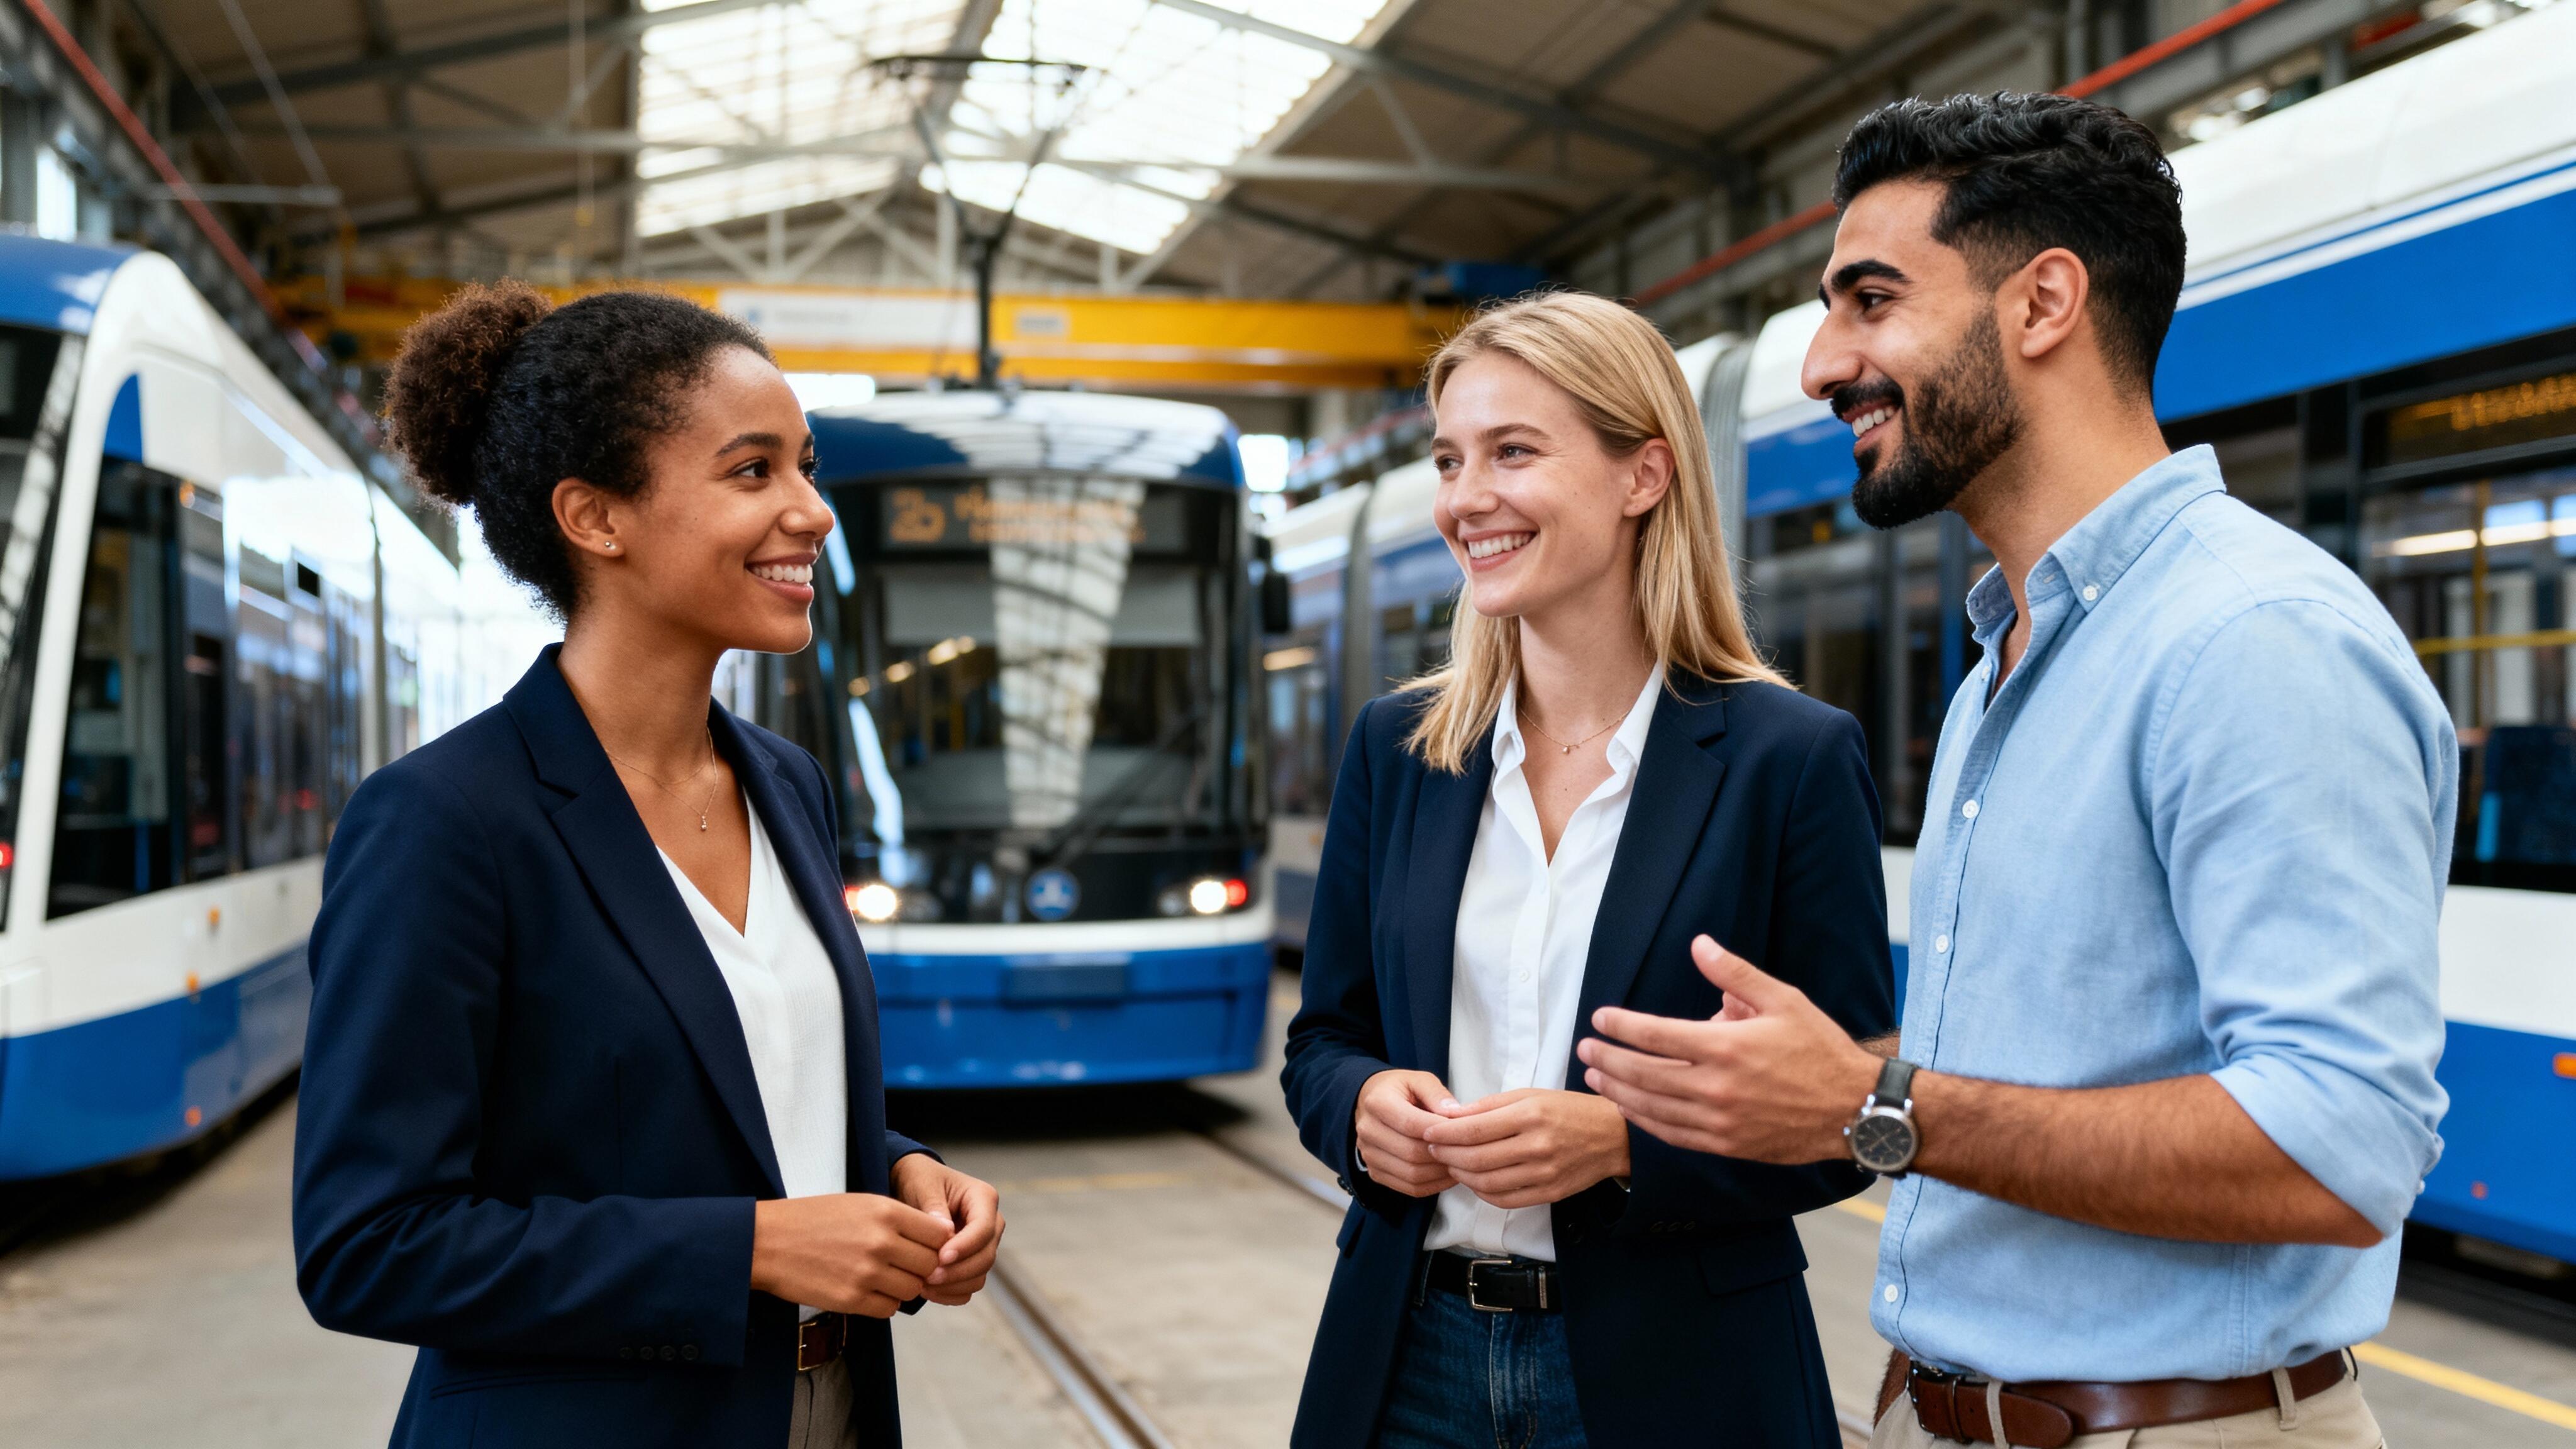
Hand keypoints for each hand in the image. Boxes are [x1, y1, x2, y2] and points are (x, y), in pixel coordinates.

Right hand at [749, 1193, 951, 1317]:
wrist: (768, 1242)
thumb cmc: (814, 1219)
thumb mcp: (860, 1203)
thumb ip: (900, 1219)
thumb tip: (938, 1237)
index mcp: (886, 1212)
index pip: (939, 1235)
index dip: (936, 1244)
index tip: (924, 1247)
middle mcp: (881, 1242)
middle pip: (930, 1265)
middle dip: (921, 1268)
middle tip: (904, 1266)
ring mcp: (867, 1273)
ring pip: (912, 1290)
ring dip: (902, 1287)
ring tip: (883, 1278)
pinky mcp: (851, 1299)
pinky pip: (888, 1309)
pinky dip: (883, 1303)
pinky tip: (867, 1291)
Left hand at [891, 1154, 1003, 1305]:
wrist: (914, 1186)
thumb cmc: (920, 1179)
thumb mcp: (923, 1184)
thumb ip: (934, 1206)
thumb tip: (945, 1231)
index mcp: (984, 1198)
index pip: (983, 1229)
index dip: (965, 1247)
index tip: (940, 1257)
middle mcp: (990, 1223)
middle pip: (986, 1256)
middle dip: (958, 1271)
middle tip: (927, 1277)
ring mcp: (983, 1245)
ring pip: (980, 1275)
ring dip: (954, 1285)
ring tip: (923, 1285)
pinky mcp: (972, 1262)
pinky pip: (970, 1286)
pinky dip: (952, 1294)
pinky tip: (928, 1292)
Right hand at [1352, 1069, 1457, 1196]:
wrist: (1372, 1102)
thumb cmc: (1399, 1091)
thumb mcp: (1419, 1080)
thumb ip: (1437, 1094)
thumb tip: (1455, 1114)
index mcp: (1378, 1103)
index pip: (1411, 1124)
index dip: (1441, 1131)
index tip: (1464, 1131)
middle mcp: (1368, 1131)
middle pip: (1411, 1152)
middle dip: (1444, 1153)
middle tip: (1468, 1150)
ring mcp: (1369, 1155)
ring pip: (1412, 1174)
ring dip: (1441, 1173)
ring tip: (1461, 1162)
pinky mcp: (1376, 1173)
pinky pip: (1409, 1188)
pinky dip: (1434, 1185)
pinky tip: (1448, 1175)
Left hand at [1420, 1088, 1629, 1208]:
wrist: (1612, 1136)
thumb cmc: (1568, 1109)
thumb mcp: (1531, 1094)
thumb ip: (1490, 1105)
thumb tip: (1451, 1115)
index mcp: (1530, 1115)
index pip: (1474, 1129)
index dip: (1444, 1134)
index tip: (1427, 1132)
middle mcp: (1537, 1145)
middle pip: (1476, 1159)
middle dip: (1446, 1156)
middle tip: (1432, 1150)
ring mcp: (1544, 1173)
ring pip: (1487, 1183)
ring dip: (1461, 1176)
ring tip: (1450, 1165)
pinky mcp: (1550, 1193)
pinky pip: (1505, 1200)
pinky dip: (1482, 1193)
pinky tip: (1474, 1181)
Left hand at [1575, 936, 1879, 1163]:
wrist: (1853, 1110)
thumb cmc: (1820, 1050)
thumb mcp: (1783, 1000)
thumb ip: (1735, 974)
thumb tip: (1698, 945)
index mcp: (1726, 1047)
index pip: (1655, 1035)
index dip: (1621, 1027)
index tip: (1599, 1019)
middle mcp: (1716, 1088)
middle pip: (1644, 1074)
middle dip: (1608, 1059)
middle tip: (1584, 1048)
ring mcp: (1719, 1122)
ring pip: (1652, 1108)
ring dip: (1618, 1091)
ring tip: (1596, 1076)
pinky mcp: (1726, 1146)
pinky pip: (1673, 1135)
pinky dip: (1645, 1121)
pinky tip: (1631, 1109)